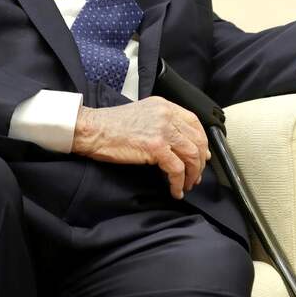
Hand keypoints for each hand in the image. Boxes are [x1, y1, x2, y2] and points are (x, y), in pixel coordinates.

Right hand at [72, 97, 210, 199]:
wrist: (92, 130)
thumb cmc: (111, 126)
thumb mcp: (142, 114)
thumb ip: (161, 123)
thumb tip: (180, 144)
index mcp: (164, 106)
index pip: (194, 122)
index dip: (202, 141)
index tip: (203, 155)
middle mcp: (167, 115)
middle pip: (197, 140)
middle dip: (200, 162)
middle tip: (196, 176)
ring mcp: (162, 130)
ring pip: (191, 155)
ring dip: (192, 174)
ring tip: (186, 185)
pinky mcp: (155, 147)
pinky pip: (176, 169)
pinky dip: (178, 183)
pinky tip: (174, 190)